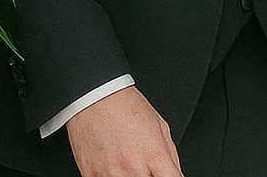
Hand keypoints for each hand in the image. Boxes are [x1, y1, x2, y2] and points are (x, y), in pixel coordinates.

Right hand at [67, 85, 181, 176]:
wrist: (94, 98)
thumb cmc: (126, 107)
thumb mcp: (160, 125)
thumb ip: (170, 154)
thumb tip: (175, 172)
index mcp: (154, 154)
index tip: (168, 175)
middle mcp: (133, 167)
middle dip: (149, 174)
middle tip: (145, 165)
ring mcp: (110, 174)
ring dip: (129, 176)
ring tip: (125, 163)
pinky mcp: (90, 175)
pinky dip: (109, 175)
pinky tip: (111, 164)